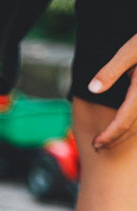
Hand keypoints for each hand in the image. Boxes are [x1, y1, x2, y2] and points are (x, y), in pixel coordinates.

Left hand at [89, 34, 136, 149]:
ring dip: (125, 135)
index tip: (96, 144)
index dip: (109, 136)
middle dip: (114, 139)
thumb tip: (92, 89)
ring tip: (109, 140)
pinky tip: (127, 126)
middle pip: (132, 128)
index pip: (123, 122)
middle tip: (98, 147)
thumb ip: (111, 70)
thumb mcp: (130, 51)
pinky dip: (136, 126)